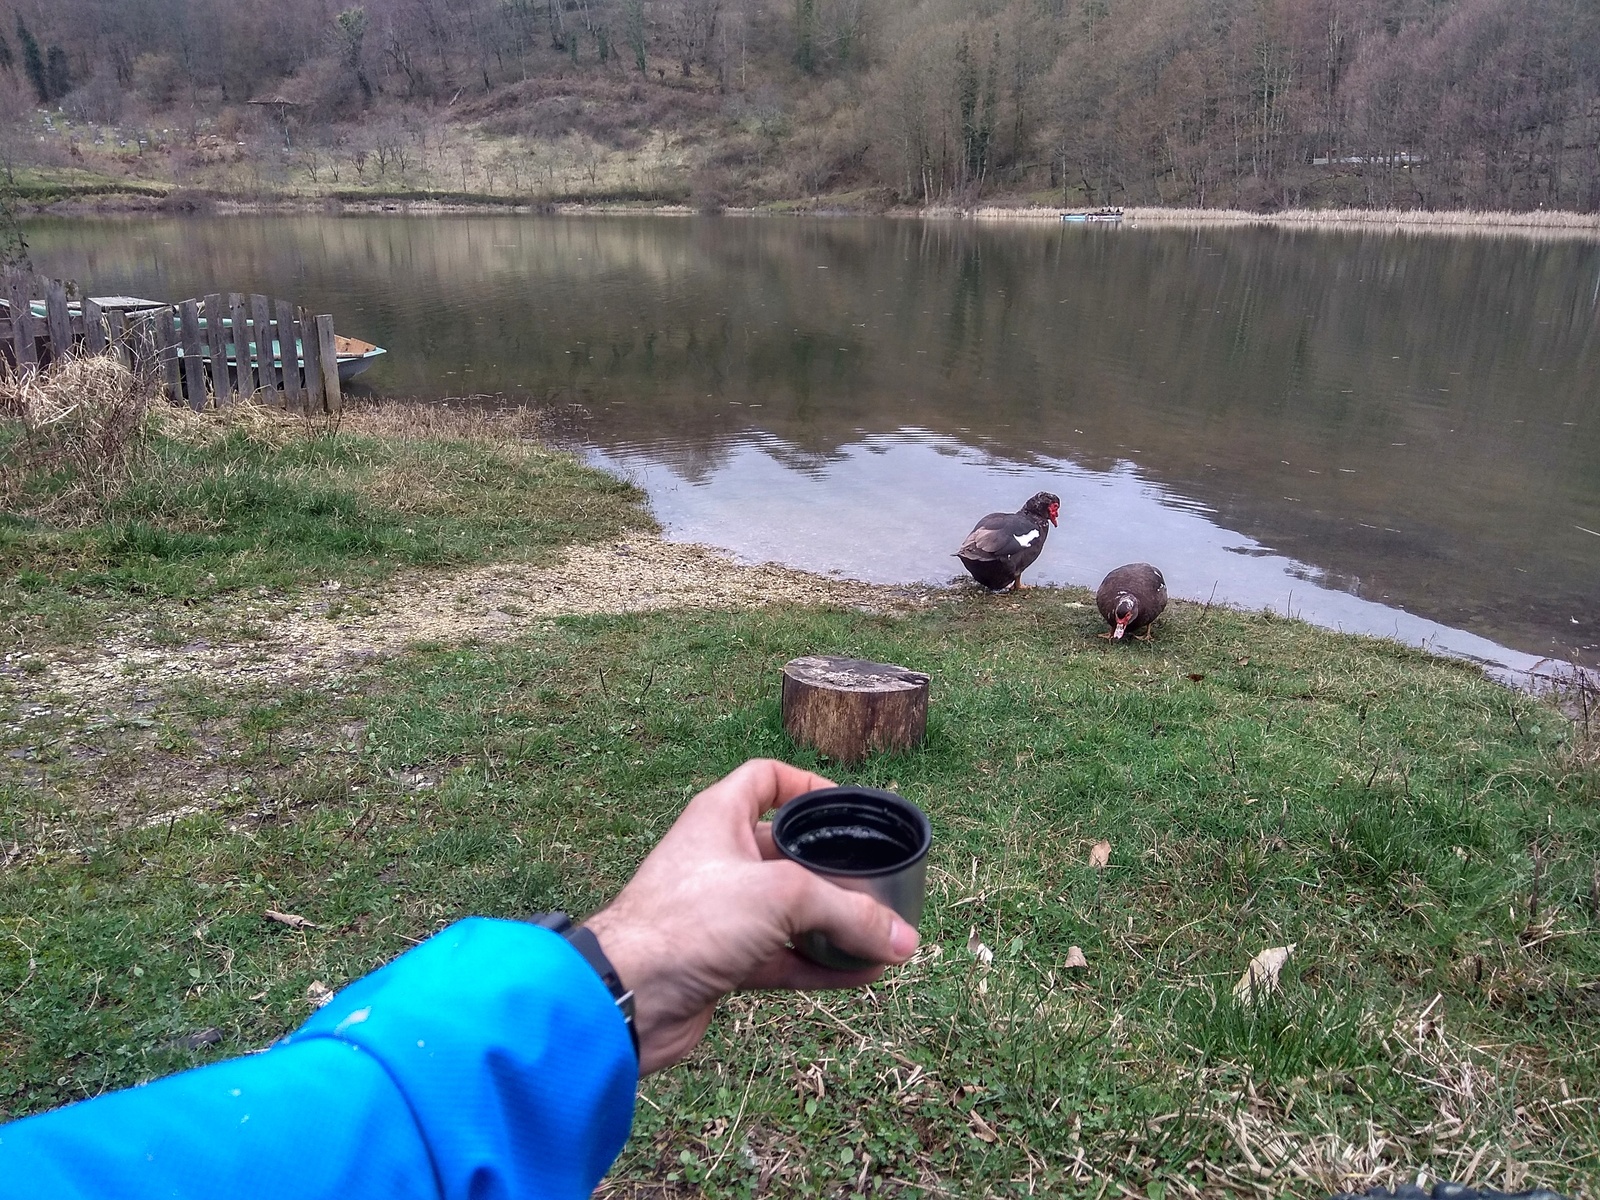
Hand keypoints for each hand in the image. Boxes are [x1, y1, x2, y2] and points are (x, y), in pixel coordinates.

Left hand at [582, 759, 920, 1073]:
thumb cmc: (690, 919)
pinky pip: (784, 955)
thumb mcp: (781, 897)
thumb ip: (848, 912)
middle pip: (789, 853)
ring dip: (835, 925)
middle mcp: (720, 859)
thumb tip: (903, 940)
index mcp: (720, 817)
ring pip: (790, 911)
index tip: (846, 807)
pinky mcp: (724, 961)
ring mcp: (721, 912)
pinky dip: (821, 964)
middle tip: (881, 885)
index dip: (806, 785)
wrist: (628, 996)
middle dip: (836, 871)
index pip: (766, 779)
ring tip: (885, 938)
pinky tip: (863, 975)